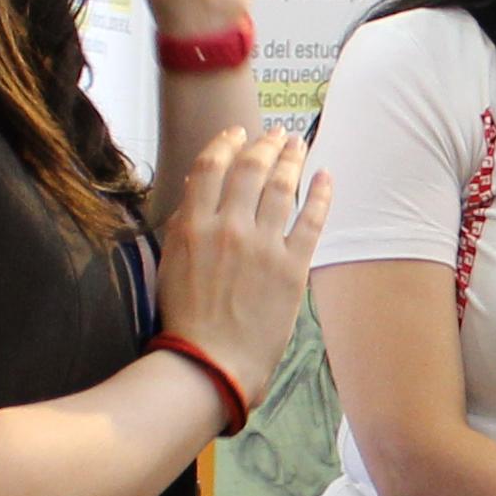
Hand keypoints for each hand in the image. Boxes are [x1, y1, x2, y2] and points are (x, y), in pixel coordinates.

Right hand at [151, 125, 327, 380]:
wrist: (210, 363)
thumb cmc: (185, 320)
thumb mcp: (170, 265)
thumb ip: (184, 227)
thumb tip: (196, 194)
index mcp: (193, 226)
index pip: (211, 167)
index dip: (226, 143)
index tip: (237, 131)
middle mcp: (228, 228)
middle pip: (251, 168)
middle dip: (265, 144)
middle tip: (276, 133)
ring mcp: (262, 246)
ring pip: (281, 186)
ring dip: (292, 159)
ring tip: (298, 144)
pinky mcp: (291, 267)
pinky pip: (310, 219)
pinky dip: (320, 193)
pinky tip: (325, 176)